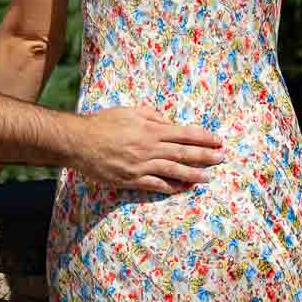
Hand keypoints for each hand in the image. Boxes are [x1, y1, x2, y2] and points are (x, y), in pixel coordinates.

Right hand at [72, 105, 225, 192]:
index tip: (217, 140)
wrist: (80, 142)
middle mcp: (149, 148)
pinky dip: (171, 188)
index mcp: (150, 129)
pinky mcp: (131, 180)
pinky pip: (155, 186)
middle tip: (222, 158)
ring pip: (173, 172)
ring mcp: (141, 166)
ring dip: (194, 175)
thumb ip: (152, 115)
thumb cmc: (104, 123)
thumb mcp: (129, 111)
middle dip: (205, 156)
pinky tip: (183, 189)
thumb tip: (169, 122)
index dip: (203, 137)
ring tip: (209, 178)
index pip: (184, 134)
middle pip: (183, 153)